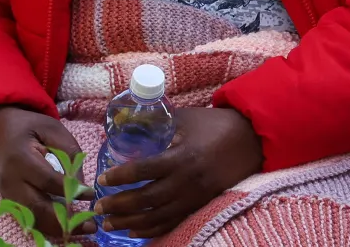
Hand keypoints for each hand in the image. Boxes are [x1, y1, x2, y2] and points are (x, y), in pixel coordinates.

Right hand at [0, 107, 95, 238]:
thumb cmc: (28, 128)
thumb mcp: (52, 128)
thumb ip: (69, 152)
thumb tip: (81, 185)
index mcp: (20, 158)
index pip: (47, 180)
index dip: (70, 190)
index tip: (91, 194)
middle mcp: (10, 181)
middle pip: (37, 208)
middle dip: (65, 220)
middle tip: (91, 225)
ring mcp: (7, 194)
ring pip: (32, 219)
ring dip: (58, 228)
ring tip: (82, 230)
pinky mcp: (9, 202)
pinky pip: (29, 218)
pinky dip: (47, 226)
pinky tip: (66, 227)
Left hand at [95, 107, 262, 238]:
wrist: (251, 140)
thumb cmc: (215, 125)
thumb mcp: (186, 118)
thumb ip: (158, 122)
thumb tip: (127, 122)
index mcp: (181, 157)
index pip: (144, 170)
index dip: (121, 177)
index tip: (102, 181)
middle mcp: (187, 181)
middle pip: (147, 199)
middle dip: (119, 205)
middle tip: (98, 208)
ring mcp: (195, 197)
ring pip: (158, 216)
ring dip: (130, 222)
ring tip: (109, 224)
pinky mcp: (202, 205)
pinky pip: (174, 222)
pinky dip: (153, 229)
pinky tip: (135, 231)